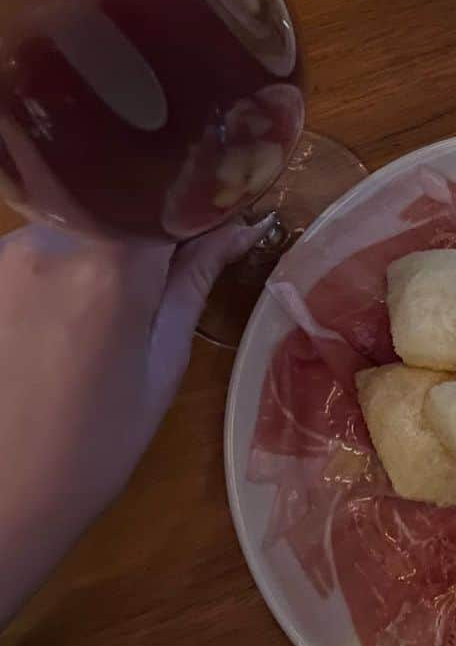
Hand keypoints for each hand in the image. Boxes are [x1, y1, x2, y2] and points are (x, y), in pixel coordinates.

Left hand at [0, 218, 267, 624]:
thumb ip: (195, 282)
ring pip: (76, 223)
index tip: (221, 221)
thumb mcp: (162, 365)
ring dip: (98, 250)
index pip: (169, 197)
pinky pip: (36, 249)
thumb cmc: (92, 448)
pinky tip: (55, 325)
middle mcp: (52, 243)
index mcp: (112, 267)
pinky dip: (58, 270)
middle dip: (147, 231)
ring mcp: (5, 256)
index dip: (198, 205)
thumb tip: (242, 225)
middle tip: (162, 278)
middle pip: (119, 206)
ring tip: (100, 314)